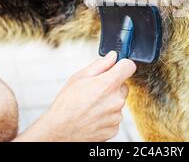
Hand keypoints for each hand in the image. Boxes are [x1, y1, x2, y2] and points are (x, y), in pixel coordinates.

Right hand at [14, 51, 135, 141]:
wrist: (59, 131)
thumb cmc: (66, 105)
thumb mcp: (79, 77)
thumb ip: (100, 65)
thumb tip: (112, 57)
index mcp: (108, 84)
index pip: (129, 67)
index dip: (122, 65)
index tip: (118, 67)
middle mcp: (116, 100)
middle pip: (123, 86)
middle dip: (112, 86)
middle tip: (95, 91)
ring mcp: (116, 116)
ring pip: (118, 103)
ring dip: (109, 103)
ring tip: (90, 106)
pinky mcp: (114, 129)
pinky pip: (114, 118)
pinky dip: (106, 117)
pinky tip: (93, 117)